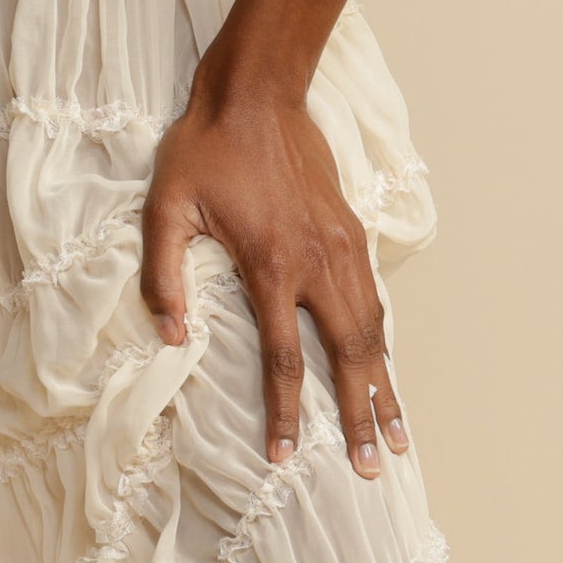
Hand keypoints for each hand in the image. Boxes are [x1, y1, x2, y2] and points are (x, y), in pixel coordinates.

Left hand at [139, 58, 409, 477]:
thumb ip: (163, 276)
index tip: (287, 457)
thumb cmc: (203, 150)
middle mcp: (316, 262)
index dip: (286, 414)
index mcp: (270, 264)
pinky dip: (383, 339)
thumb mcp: (165, 207)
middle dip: (361, 416)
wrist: (255, 94)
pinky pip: (374, 298)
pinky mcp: (351, 230)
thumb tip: (171, 338)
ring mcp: (341, 246)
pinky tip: (385, 364)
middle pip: (348, 355)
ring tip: (398, 432)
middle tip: (373, 468)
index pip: (283, 359)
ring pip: (372, 329)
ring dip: (385, 384)